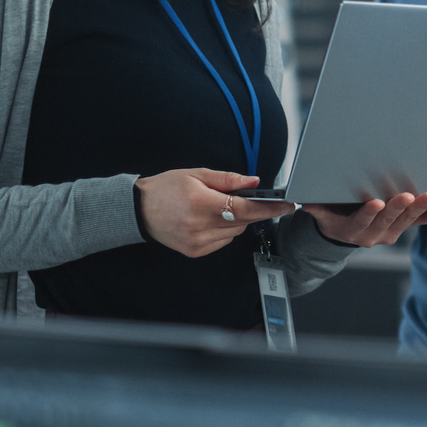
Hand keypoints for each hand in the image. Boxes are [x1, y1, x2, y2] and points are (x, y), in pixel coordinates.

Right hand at [136, 169, 293, 257]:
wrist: (139, 210)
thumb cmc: (165, 189)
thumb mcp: (196, 174)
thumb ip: (228, 179)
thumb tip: (254, 182)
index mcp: (202, 204)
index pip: (246, 208)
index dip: (270, 207)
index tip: (287, 205)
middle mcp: (201, 227)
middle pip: (243, 222)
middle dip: (250, 210)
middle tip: (243, 198)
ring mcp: (198, 243)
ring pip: (235, 233)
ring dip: (236, 220)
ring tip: (216, 207)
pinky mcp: (196, 252)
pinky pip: (223, 242)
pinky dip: (224, 231)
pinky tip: (209, 220)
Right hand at [304, 193, 426, 247]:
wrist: (345, 232)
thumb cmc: (334, 216)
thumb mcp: (321, 213)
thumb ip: (315, 207)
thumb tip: (301, 200)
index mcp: (353, 230)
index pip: (361, 221)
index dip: (369, 213)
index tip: (376, 203)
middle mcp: (373, 235)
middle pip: (388, 221)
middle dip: (398, 207)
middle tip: (408, 196)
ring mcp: (390, 233)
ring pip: (406, 221)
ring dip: (420, 209)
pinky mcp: (401, 228)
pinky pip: (419, 223)